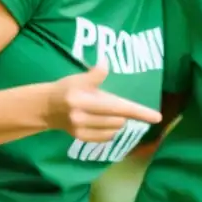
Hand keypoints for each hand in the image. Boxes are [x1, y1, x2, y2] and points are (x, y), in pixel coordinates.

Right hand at [45, 65, 162, 141]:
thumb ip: (95, 74)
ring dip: (117, 121)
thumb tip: (106, 63)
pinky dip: (110, 130)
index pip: (117, 107)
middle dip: (123, 112)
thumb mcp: (79, 78)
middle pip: (119, 119)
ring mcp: (79, 129)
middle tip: (113, 104)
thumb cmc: (67, 88)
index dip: (139, 112)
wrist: (44, 107)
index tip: (157, 117)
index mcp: (82, 99)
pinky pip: (106, 137)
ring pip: (114, 129)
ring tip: (106, 112)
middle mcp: (81, 116)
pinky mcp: (79, 138)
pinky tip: (103, 122)